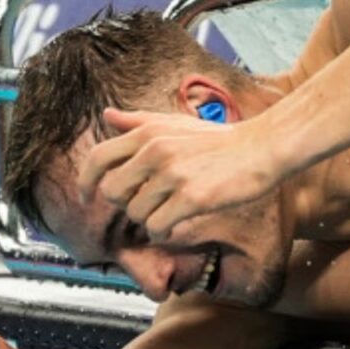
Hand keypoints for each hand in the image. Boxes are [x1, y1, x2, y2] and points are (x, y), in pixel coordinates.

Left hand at [77, 108, 283, 242]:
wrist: (264, 147)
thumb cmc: (218, 139)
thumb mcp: (176, 123)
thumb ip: (138, 122)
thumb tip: (107, 115)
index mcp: (148, 132)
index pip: (98, 158)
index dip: (85, 181)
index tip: (85, 196)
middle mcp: (155, 151)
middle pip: (113, 193)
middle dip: (125, 205)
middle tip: (146, 204)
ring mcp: (173, 175)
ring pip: (136, 214)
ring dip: (149, 220)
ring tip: (170, 210)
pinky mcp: (192, 198)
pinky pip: (157, 228)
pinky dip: (164, 232)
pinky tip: (177, 223)